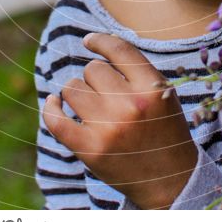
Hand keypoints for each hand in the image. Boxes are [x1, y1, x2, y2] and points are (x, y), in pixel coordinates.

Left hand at [42, 32, 198, 208]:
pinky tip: (55, 103)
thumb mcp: (162, 93)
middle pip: (93, 69)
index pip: (119, 50)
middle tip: (107, 95)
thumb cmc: (164, 130)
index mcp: (151, 88)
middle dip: (96, 78)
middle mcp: (130, 105)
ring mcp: (108, 128)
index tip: (89, 40)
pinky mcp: (89, 150)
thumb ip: (136, 69)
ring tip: (91, 106)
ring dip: (78, 93)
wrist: (169, 180)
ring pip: (73, 88)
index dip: (99, 40)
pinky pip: (56, 120)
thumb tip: (100, 40)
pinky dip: (51, 108)